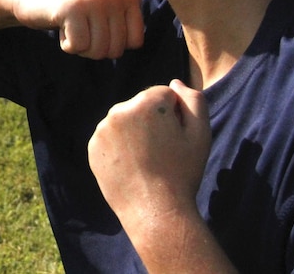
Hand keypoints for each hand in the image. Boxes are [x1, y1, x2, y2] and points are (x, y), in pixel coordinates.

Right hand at [9, 0, 143, 58]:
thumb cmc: (73, 11)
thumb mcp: (105, 10)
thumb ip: (128, 20)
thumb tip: (157, 44)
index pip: (134, 43)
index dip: (111, 43)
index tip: (95, 26)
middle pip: (115, 50)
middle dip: (93, 47)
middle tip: (79, 26)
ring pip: (98, 50)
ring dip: (80, 47)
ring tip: (71, 26)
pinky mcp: (74, 8)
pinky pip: (78, 47)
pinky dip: (67, 45)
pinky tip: (61, 26)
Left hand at [88, 80, 211, 243]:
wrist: (155, 211)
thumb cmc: (182, 172)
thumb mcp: (201, 134)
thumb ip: (193, 99)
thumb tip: (174, 82)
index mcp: (146, 103)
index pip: (164, 94)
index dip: (175, 115)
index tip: (175, 137)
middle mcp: (118, 110)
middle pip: (141, 106)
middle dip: (153, 121)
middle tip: (162, 151)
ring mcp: (102, 129)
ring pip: (125, 122)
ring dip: (135, 133)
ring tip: (147, 161)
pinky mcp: (92, 147)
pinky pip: (110, 138)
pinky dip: (120, 147)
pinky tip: (132, 166)